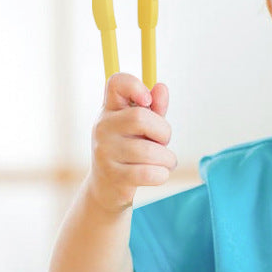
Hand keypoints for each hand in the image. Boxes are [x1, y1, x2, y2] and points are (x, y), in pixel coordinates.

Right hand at [89, 72, 176, 211]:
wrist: (107, 188)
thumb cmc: (130, 152)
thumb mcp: (142, 128)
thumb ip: (154, 109)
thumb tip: (161, 87)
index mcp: (110, 109)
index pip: (116, 83)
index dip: (135, 86)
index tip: (147, 101)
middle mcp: (103, 127)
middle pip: (141, 118)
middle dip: (163, 132)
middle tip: (163, 143)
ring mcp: (105, 151)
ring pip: (150, 151)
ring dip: (167, 159)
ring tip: (165, 163)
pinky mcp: (114, 176)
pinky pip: (149, 173)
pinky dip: (162, 174)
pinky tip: (160, 174)